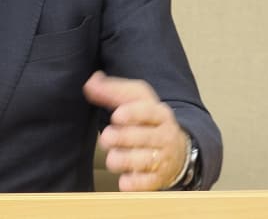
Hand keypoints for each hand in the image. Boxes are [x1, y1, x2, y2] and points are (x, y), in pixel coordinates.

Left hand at [84, 71, 189, 190]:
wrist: (176, 148)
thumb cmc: (147, 119)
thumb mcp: (135, 99)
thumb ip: (111, 90)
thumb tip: (90, 83)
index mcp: (159, 113)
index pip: (148, 112)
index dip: (132, 114)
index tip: (116, 116)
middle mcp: (164, 136)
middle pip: (143, 137)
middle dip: (122, 138)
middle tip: (106, 138)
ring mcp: (163, 158)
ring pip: (145, 161)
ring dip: (125, 160)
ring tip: (112, 159)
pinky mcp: (159, 178)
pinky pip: (148, 183)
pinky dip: (135, 184)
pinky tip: (124, 182)